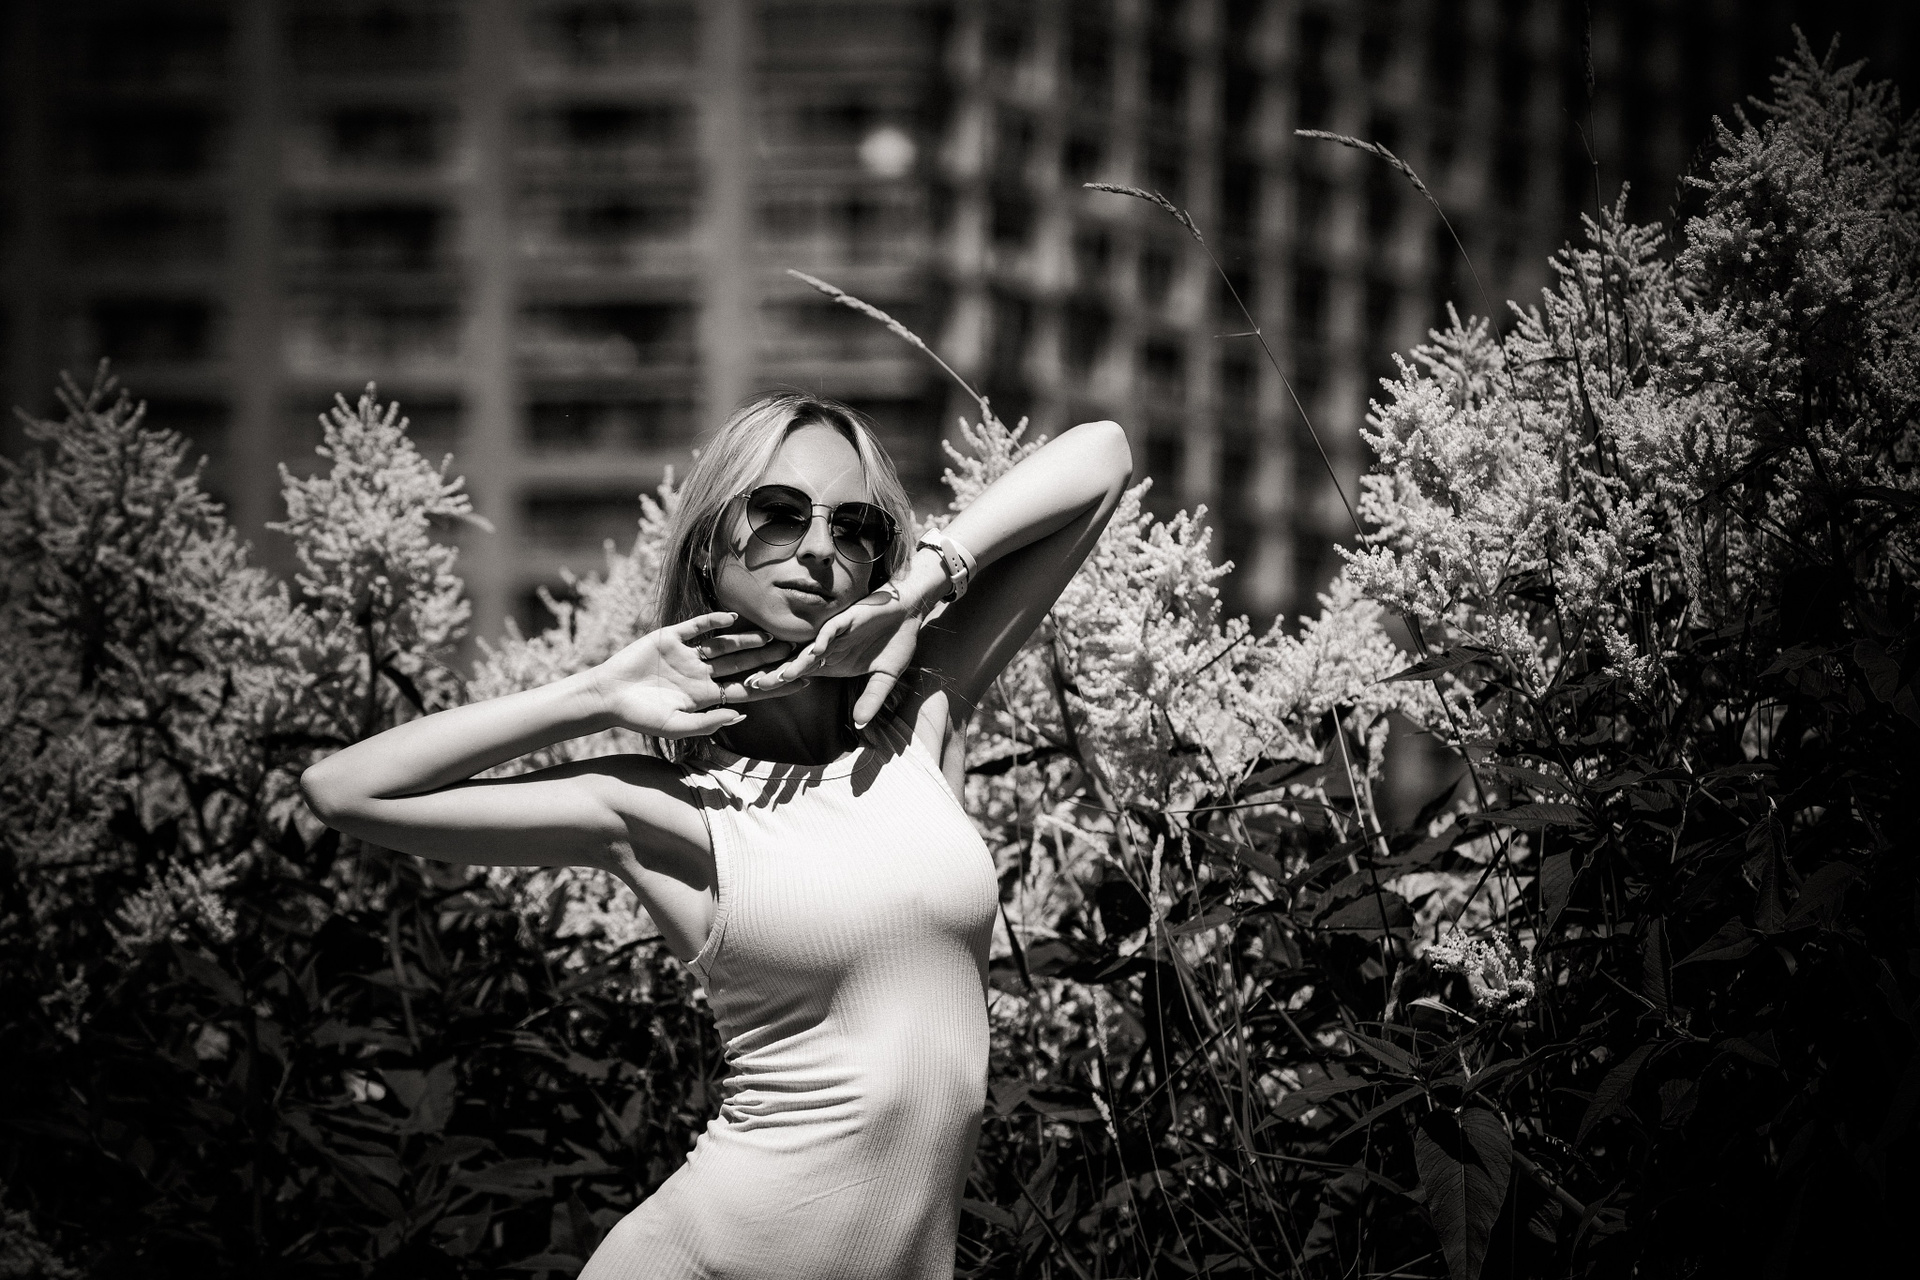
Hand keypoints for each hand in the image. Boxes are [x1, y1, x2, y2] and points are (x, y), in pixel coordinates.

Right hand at [588, 612, 808, 738]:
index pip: (747, 689)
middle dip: (768, 659)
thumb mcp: (676, 726)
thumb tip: (743, 714)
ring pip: (724, 645)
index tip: (801, 682)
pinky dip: (713, 622)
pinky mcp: (670, 637)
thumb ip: (708, 722)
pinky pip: (697, 628)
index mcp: (706, 696)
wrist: (607, 697)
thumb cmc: (640, 717)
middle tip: (796, 651)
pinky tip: (732, 618)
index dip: (773, 686)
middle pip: (742, 664)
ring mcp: (687, 654)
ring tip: (771, 637)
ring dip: (747, 641)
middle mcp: (701, 673)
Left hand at [766, 588, 922, 728]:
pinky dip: (824, 638)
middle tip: (754, 685)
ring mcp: (836, 634)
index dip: (782, 683)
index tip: (761, 693)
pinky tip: (816, 650)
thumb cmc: (894, 644)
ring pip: (810, 648)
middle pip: (797, 663)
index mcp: (832, 663)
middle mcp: (828, 649)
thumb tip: (861, 724)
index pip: (801, 675)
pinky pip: (832, 629)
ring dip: (797, 661)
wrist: (907, 614)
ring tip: (782, 674)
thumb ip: (872, 699)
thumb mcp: (885, 678)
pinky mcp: (847, 619)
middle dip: (777, 674)